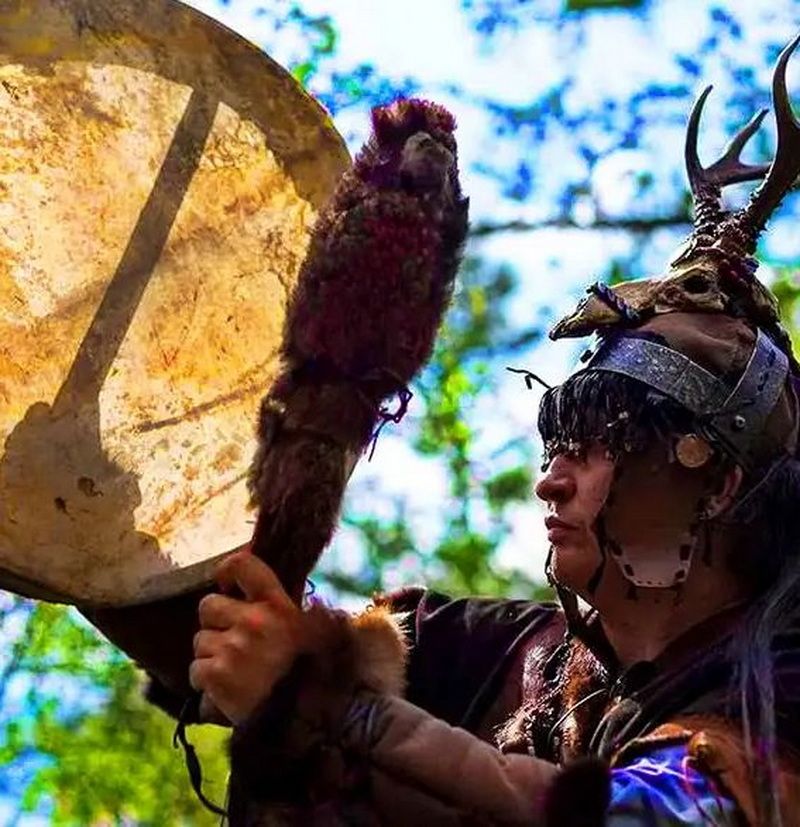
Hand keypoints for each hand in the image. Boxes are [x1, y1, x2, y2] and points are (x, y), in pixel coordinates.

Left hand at [189, 551, 305, 725]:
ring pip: (200, 641)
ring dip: (211, 656)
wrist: (303, 725)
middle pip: (208, 605)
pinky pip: (196, 670)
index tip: (226, 584)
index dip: (227, 570)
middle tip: (233, 642)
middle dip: (214, 623)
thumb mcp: (318, 637)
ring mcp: (233, 648)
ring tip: (236, 673)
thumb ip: (307, 615)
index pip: (243, 565)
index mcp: (280, 607)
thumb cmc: (312, 679)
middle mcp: (255, 621)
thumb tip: (306, 598)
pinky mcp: (217, 675)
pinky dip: (206, 682)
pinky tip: (226, 691)